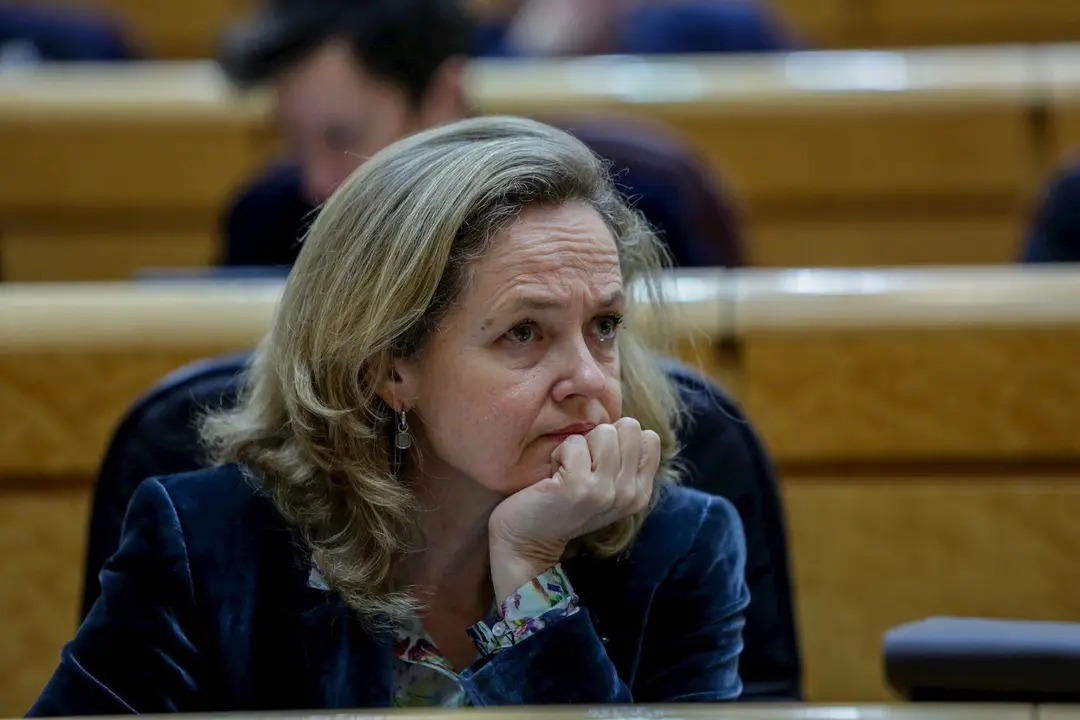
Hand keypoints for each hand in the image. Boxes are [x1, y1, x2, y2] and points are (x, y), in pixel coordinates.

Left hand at [488, 417, 660, 600]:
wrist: (526, 542)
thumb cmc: (561, 505)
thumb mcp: (604, 486)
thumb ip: (622, 460)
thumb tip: (625, 423)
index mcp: (640, 493)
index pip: (649, 437)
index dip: (619, 438)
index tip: (597, 461)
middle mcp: (630, 494)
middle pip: (629, 427)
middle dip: (600, 438)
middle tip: (580, 465)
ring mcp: (606, 491)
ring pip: (604, 431)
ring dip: (578, 445)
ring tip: (566, 471)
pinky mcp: (580, 486)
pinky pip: (575, 442)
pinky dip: (558, 453)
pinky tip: (552, 477)